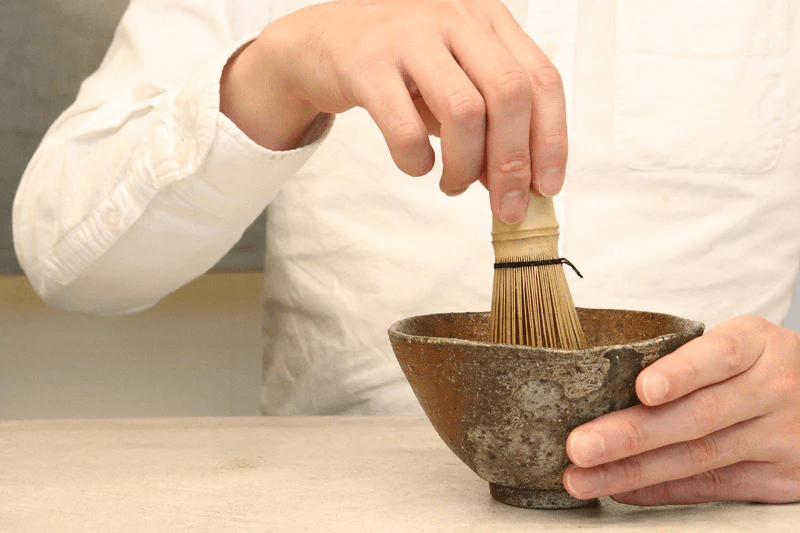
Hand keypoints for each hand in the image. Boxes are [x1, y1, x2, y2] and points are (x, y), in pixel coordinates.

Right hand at [220, 0, 567, 223]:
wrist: (321, 41)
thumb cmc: (399, 67)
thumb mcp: (453, 80)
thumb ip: (488, 121)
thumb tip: (517, 182)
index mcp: (487, 21)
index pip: (540, 79)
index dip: (551, 139)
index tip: (548, 187)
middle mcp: (455, 19)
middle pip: (510, 95)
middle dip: (513, 163)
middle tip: (506, 207)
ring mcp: (410, 36)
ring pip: (464, 112)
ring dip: (465, 167)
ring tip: (452, 185)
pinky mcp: (366, 63)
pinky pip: (406, 128)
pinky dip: (417, 161)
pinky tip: (417, 166)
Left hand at [562, 315, 799, 504]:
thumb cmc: (756, 365)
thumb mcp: (738, 342)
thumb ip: (687, 358)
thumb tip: (599, 382)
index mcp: (757, 344)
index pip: (720, 355)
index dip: (681, 373)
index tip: (643, 389)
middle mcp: (773, 390)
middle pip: (698, 415)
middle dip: (632, 434)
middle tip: (580, 445)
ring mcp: (779, 437)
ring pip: (699, 457)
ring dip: (632, 471)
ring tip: (583, 477)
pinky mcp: (779, 478)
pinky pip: (711, 486)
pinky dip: (660, 490)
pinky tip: (620, 489)